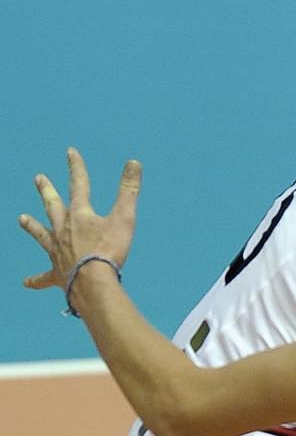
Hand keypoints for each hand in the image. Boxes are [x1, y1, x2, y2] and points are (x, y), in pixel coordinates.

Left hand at [19, 149, 140, 298]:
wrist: (92, 282)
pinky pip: (44, 277)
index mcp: (79, 215)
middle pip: (52, 206)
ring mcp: (57, 251)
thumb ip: (128, 191)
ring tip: (21, 219)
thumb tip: (134, 163)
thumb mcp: (124, 218)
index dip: (76, 167)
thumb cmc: (109, 251)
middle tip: (39, 178)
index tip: (70, 152)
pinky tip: (26, 282)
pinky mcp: (57, 273)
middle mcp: (63, 230)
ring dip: (32, 227)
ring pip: (41, 235)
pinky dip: (36, 280)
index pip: (78, 185)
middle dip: (47, 191)